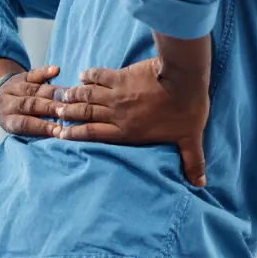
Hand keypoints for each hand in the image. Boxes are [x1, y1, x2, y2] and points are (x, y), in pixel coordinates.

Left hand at [0, 65, 64, 137]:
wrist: (1, 97)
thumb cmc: (16, 118)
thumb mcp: (18, 128)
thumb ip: (33, 130)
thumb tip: (57, 133)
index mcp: (8, 120)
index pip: (25, 123)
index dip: (41, 126)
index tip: (58, 130)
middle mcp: (8, 103)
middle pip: (31, 104)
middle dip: (50, 108)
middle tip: (67, 111)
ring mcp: (15, 87)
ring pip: (34, 89)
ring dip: (52, 92)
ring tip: (69, 96)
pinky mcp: (22, 75)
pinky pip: (33, 72)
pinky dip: (44, 71)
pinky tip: (56, 70)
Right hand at [54, 59, 209, 186]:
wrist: (184, 79)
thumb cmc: (187, 110)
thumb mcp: (190, 139)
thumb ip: (192, 161)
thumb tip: (200, 182)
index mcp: (128, 131)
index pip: (95, 134)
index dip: (76, 134)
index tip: (62, 134)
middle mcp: (118, 113)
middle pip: (86, 114)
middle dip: (69, 114)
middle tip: (56, 113)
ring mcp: (117, 93)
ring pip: (88, 95)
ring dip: (73, 95)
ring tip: (62, 96)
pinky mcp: (122, 75)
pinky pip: (99, 75)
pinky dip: (88, 75)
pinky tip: (81, 75)